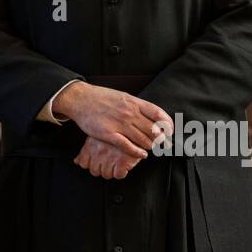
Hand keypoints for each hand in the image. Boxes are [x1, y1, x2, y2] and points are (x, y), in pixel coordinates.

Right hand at [54, 81, 172, 157]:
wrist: (80, 99)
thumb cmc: (101, 98)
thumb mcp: (123, 96)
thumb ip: (137, 106)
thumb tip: (152, 115)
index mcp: (133, 102)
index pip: (158, 114)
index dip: (168, 124)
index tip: (170, 131)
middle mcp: (129, 113)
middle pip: (153, 130)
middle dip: (160, 139)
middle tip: (162, 144)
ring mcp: (119, 124)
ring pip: (143, 139)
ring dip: (150, 146)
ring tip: (150, 148)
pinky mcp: (109, 134)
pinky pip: (128, 146)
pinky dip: (138, 152)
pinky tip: (142, 154)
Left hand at [74, 135, 144, 179]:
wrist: (134, 126)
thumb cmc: (115, 131)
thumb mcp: (97, 137)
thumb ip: (86, 151)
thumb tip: (76, 161)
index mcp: (91, 145)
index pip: (83, 163)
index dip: (90, 164)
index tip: (97, 162)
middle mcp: (99, 151)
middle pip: (95, 171)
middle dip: (102, 168)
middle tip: (110, 161)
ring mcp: (110, 156)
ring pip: (106, 174)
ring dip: (112, 170)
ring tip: (117, 161)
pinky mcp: (122, 161)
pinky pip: (119, 175)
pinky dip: (122, 172)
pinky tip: (124, 163)